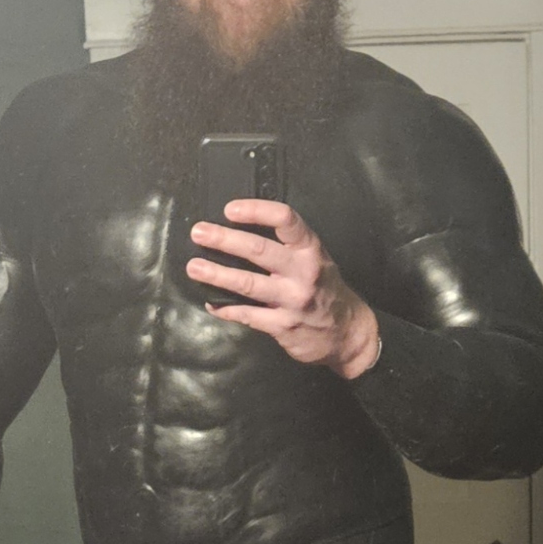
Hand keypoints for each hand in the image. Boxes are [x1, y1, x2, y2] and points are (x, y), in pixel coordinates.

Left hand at [186, 199, 380, 378]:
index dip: (256, 211)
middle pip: (259, 250)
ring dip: (217, 274)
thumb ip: (288, 247)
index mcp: (311, 249)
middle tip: (199, 233)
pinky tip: (211, 302)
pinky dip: (226, 309)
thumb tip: (243, 230)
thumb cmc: (325, 290)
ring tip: (194, 267)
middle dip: (224, 240)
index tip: (229, 209)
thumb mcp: (316, 260)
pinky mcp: (283, 326)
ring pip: (248, 284)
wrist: (348, 334)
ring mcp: (292, 301)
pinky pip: (248, 315)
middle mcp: (303, 272)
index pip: (285, 220)